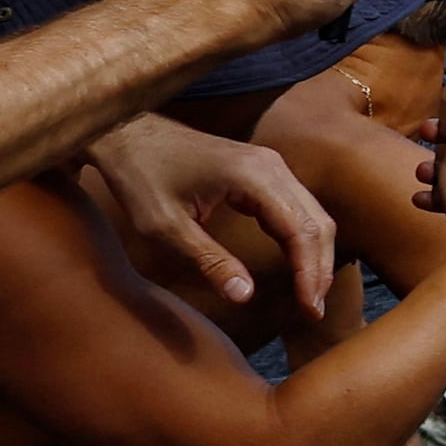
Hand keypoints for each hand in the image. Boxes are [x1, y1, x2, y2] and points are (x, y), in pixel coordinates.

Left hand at [81, 114, 337, 315]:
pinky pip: (296, 207)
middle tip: (314, 310)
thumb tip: (244, 296)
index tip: (308, 308)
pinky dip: (302, 238)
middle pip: (316, 222)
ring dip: (315, 255)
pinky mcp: (262, 170)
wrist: (126, 135)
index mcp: (252, 177)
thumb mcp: (165, 228)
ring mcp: (269, 165)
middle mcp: (271, 166)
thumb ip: (209, 261)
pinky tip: (297, 265)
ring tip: (310, 294)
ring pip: (311, 214)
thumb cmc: (140, 177)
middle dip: (319, 268)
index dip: (309, 272)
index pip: (300, 230)